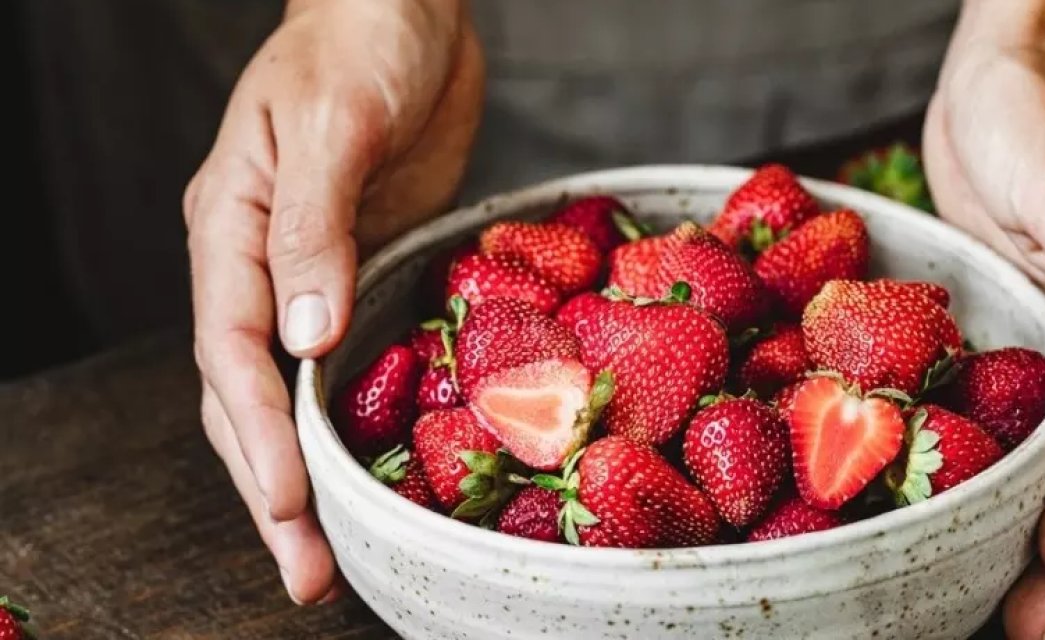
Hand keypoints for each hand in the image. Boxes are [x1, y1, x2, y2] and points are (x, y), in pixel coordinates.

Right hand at [183, 0, 482, 603]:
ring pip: (292, 390)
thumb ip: (313, 228)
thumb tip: (303, 337)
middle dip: (274, 486)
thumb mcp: (334, 123)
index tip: (290, 504)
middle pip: (249, 394)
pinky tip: (375, 465)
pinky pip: (350, 359)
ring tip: (333, 549)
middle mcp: (259, 262)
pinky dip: (353, 419)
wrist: (407, 9)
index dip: (257, 435)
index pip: (229, 350)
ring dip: (310, 470)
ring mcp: (311, 272)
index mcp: (229, 227)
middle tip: (307, 571)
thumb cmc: (361, 42)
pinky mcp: (363, 270)